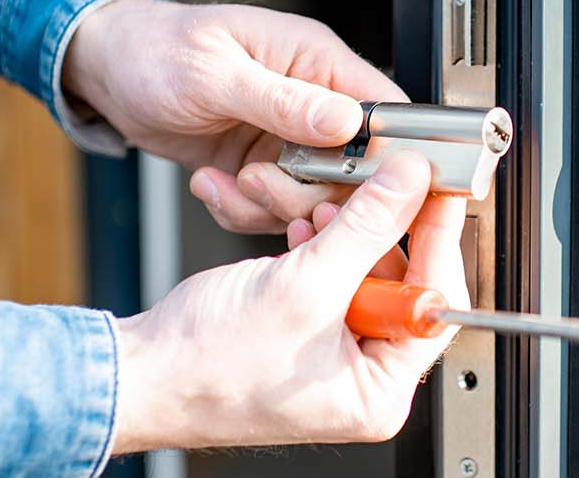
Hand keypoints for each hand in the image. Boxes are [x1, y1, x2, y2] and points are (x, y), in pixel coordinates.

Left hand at [65, 0, 407, 232]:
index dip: (385, 157)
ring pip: (312, 200)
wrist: (109, 73)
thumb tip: (345, 121)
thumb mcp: (214, 74)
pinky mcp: (262, 169)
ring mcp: (288, 140)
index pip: (384, 112)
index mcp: (316, 61)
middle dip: (306, 192)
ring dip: (266, 205)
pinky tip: (211, 184)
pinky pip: (273, 210)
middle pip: (353, 171)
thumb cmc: (154, 50)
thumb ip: (283, 100)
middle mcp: (311, 103)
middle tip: (259, 181)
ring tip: (225, 181)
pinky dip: (239, 210)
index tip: (357, 188)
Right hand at [110, 153, 468, 451]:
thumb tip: (410, 186)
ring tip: (324, 211)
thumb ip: (367, 227)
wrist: (139, 373)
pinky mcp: (306, 335)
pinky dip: (321, 249)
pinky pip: (332, 281)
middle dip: (382, 233)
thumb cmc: (206, 366)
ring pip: (365, 275)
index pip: (435, 304)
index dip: (438, 240)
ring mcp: (333, 358)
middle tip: (381, 187)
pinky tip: (304, 232)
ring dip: (346, 235)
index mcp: (379, 392)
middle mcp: (363, 380)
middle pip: (403, 285)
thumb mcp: (304, 285)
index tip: (439, 192)